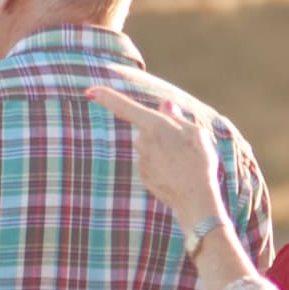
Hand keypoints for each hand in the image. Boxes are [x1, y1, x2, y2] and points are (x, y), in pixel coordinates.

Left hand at [85, 85, 226, 237]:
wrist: (195, 198)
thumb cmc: (199, 162)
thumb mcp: (195, 133)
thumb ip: (176, 117)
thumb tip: (165, 104)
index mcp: (155, 124)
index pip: (125, 106)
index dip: (106, 97)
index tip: (89, 91)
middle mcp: (142, 141)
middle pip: (146, 130)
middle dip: (161, 134)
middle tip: (185, 147)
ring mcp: (141, 159)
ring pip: (150, 148)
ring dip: (164, 152)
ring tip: (184, 163)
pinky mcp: (143, 175)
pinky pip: (152, 164)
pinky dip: (163, 167)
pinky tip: (177, 174)